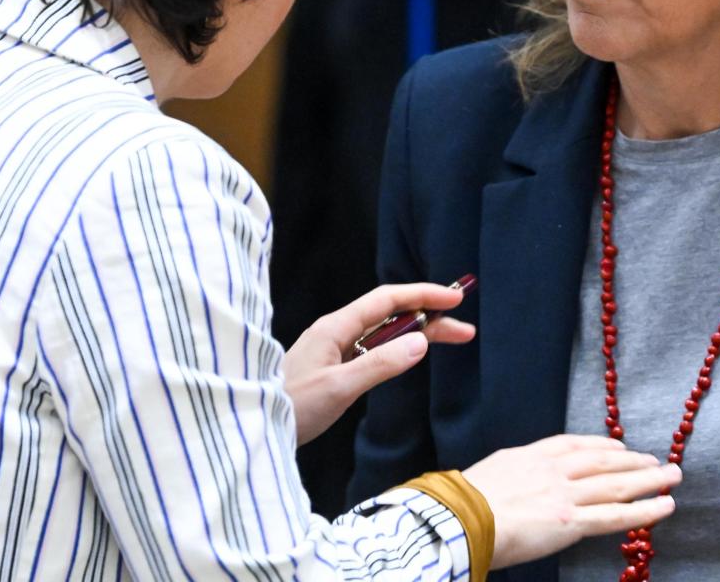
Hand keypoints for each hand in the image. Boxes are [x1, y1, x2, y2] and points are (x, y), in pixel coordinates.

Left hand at [282, 282, 474, 444]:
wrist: (252, 425)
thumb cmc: (291, 407)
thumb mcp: (339, 388)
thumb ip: (380, 365)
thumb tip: (422, 341)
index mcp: (335, 327)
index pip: (387, 300)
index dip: (422, 295)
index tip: (454, 299)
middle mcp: (336, 332)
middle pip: (390, 315)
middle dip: (430, 318)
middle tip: (467, 331)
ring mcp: (334, 349)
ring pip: (384, 333)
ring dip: (418, 334)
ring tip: (453, 340)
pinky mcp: (333, 368)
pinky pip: (373, 349)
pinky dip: (399, 348)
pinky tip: (412, 353)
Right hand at [461, 435, 680, 568]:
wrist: (459, 519)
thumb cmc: (461, 505)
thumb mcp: (489, 474)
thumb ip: (511, 476)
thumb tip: (518, 486)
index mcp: (528, 457)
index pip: (572, 445)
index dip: (600, 446)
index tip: (618, 447)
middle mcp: (551, 471)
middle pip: (601, 462)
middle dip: (632, 460)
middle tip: (658, 460)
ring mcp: (563, 495)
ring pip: (615, 485)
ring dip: (647, 479)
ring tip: (672, 476)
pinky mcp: (571, 521)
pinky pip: (615, 516)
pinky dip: (644, 510)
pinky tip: (664, 506)